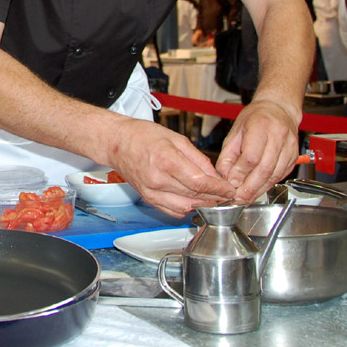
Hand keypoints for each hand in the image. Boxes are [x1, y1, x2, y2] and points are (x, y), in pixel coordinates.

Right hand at [108, 118, 235, 218]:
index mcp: (166, 160)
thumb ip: (198, 159)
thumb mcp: (176, 138)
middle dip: (215, 197)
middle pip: (195, 196)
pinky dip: (187, 209)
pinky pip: (173, 211)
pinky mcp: (148, 199)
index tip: (229, 189)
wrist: (117, 143)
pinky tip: (194, 201)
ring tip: (212, 198)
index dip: (219, 189)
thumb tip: (216, 176)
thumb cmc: (143, 136)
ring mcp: (151, 192)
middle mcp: (157, 180)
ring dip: (202, 205)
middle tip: (226, 194)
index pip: (200, 183)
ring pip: (186, 208)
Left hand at [214, 98, 299, 203]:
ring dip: (258, 190)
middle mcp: (278, 136)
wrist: (279, 109)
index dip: (240, 173)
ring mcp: (289, 147)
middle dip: (249, 187)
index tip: (230, 183)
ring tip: (245, 198)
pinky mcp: (293, 157)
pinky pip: (280, 176)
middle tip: (237, 198)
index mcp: (261, 126)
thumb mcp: (236, 131)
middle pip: (264, 169)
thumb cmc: (256, 117)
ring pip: (274, 175)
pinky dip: (267, 185)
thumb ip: (228, 154)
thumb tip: (223, 175)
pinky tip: (257, 191)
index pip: (251, 156)